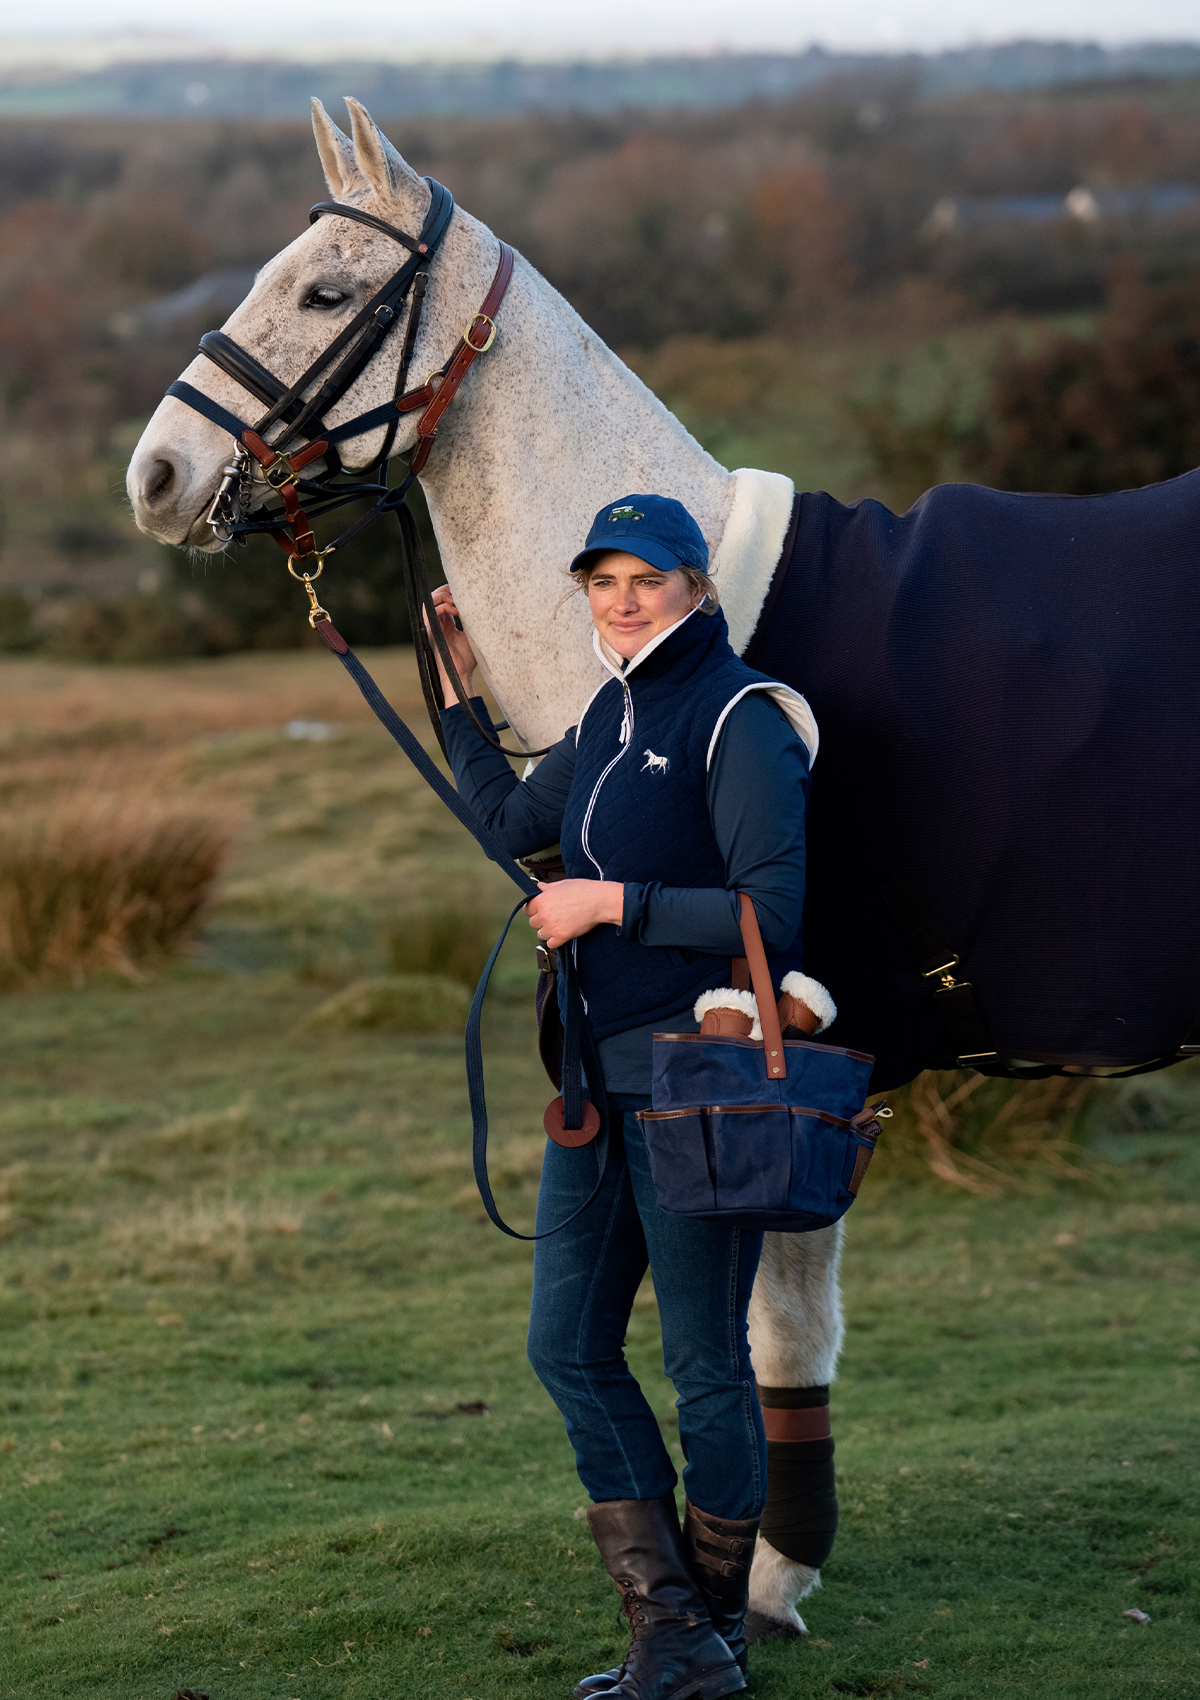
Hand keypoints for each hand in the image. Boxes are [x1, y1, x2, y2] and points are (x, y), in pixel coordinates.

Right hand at [425, 584, 477, 702]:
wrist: (461, 674)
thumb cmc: (467, 658)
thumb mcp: (473, 634)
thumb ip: (472, 620)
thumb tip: (482, 605)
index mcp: (445, 622)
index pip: (442, 598)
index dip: (452, 591)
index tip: (468, 593)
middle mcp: (437, 622)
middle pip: (434, 595)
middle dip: (447, 590)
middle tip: (462, 595)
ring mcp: (432, 626)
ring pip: (429, 600)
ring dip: (444, 596)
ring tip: (458, 603)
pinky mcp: (430, 632)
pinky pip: (430, 611)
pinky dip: (443, 607)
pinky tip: (457, 612)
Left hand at [525, 879, 623, 950]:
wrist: (599, 901)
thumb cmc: (583, 890)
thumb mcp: (563, 884)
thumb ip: (548, 887)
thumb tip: (539, 886)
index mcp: (542, 900)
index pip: (527, 909)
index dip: (534, 910)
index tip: (540, 910)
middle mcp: (544, 914)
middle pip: (533, 923)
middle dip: (541, 921)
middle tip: (552, 917)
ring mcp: (553, 927)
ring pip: (541, 934)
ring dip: (547, 931)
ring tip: (558, 926)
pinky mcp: (562, 936)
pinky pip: (550, 944)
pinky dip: (555, 941)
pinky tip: (561, 934)